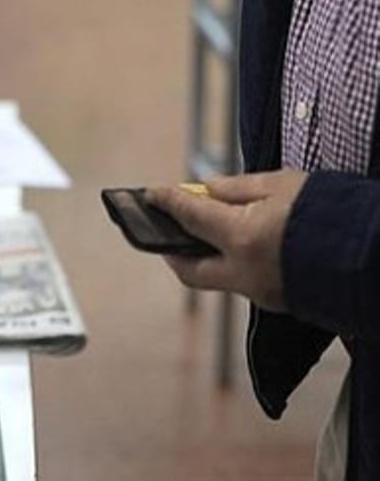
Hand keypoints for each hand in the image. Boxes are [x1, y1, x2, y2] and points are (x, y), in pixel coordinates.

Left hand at [145, 170, 308, 311]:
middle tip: (165, 230)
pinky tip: (241, 246)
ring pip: (218, 279)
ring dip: (206, 258)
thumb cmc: (336, 212)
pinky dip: (235, 265)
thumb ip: (237, 188)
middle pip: (189, 268)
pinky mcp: (279, 303)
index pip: (190, 217)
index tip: (152, 195)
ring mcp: (262, 294)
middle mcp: (245, 273)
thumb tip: (209, 189)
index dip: (167, 202)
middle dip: (171, 250)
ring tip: (206, 233)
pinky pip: (244, 283)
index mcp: (242, 239)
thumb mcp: (282, 185)